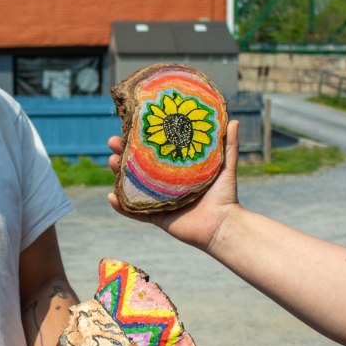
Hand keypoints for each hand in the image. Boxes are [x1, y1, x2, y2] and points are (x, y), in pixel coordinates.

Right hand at [107, 120, 240, 252]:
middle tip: (112, 142)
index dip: (140, 140)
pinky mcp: (156, 217)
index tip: (129, 126)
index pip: (154, 152)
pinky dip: (121, 207)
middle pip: (137, 167)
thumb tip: (236, 120)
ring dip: (118, 175)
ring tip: (110, 162)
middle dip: (122, 154)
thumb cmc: (226, 196)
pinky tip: (111, 196)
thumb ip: (229, 146)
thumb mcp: (226, 166)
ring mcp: (158, 201)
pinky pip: (134, 212)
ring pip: (131, 186)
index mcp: (177, 171)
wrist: (224, 225)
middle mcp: (164, 185)